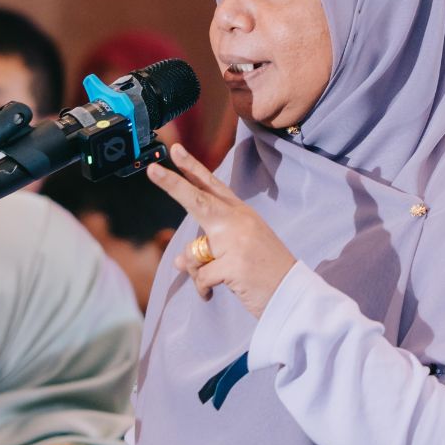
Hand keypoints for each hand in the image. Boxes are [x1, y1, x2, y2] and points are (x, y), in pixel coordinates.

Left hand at [148, 145, 295, 317]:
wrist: (293, 295)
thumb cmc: (264, 272)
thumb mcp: (237, 252)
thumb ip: (208, 248)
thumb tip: (178, 260)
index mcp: (241, 213)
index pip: (212, 185)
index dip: (192, 167)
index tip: (174, 149)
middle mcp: (239, 221)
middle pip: (198, 200)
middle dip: (173, 184)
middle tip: (152, 170)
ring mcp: (237, 242)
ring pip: (193, 253)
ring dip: (198, 272)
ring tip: (219, 280)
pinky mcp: (234, 265)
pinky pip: (200, 277)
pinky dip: (203, 289)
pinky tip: (215, 293)